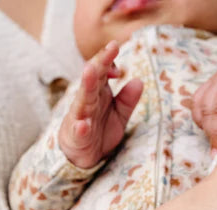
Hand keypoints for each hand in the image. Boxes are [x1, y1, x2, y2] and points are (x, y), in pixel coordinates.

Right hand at [58, 41, 142, 168]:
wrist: (82, 155)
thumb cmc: (99, 130)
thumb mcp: (119, 114)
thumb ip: (128, 99)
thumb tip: (139, 81)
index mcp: (98, 92)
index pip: (102, 70)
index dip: (109, 59)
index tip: (116, 48)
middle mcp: (88, 100)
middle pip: (94, 78)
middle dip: (101, 62)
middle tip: (111, 47)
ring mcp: (81, 117)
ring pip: (83, 99)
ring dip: (87, 85)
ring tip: (89, 70)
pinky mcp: (77, 136)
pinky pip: (78, 131)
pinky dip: (80, 128)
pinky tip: (83, 125)